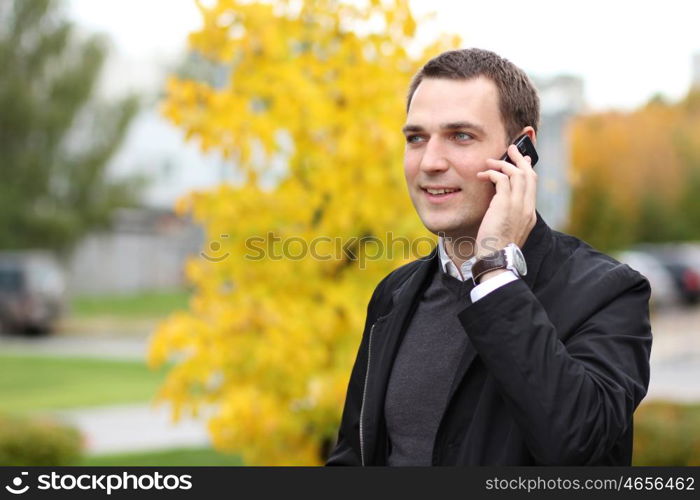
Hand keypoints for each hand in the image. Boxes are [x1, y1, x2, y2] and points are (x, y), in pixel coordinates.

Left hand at [474, 144, 536, 259]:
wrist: (497, 259)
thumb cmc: (497, 249)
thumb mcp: (508, 232)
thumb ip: (509, 218)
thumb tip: (499, 209)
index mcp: (529, 215)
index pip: (533, 186)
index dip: (528, 171)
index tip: (524, 161)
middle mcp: (527, 208)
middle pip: (529, 175)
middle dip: (520, 160)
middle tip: (511, 149)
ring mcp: (518, 205)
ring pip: (517, 174)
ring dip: (503, 163)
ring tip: (491, 160)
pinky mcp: (505, 204)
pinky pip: (502, 179)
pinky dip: (492, 173)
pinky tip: (483, 175)